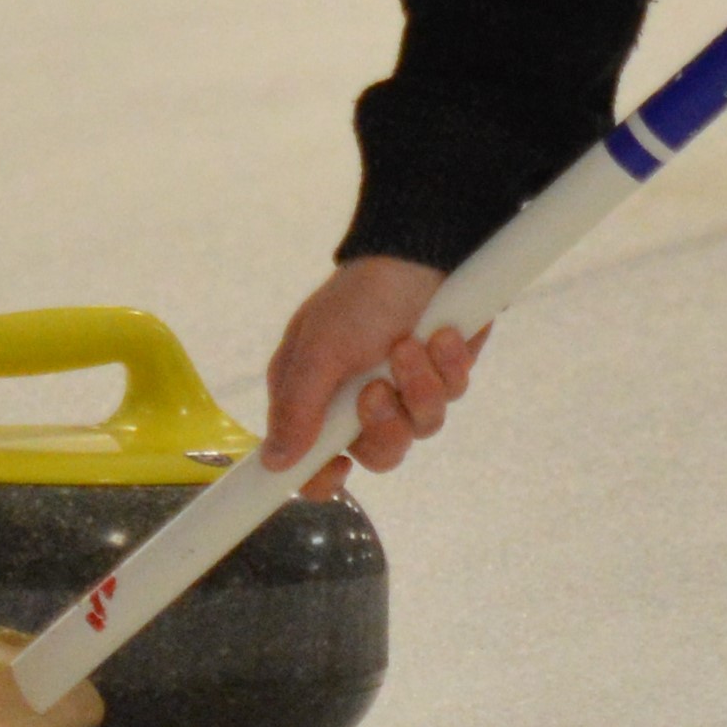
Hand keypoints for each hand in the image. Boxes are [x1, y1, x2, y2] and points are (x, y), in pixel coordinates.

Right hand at [261, 255, 480, 491]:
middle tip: (377, 390)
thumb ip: (297, 407)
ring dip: (419, 388)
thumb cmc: (359, 294)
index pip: (313, 462)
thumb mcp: (319, 346)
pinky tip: (441, 333)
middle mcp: (359, 402)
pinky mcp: (444, 376)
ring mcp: (405, 390)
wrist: (421, 249)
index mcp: (315, 397)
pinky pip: (453, 394)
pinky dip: (447, 364)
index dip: (323, 477)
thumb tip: (273, 463)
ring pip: (421, 428)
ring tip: (411, 345)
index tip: (339, 469)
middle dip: (384, 427)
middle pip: (378, 455)